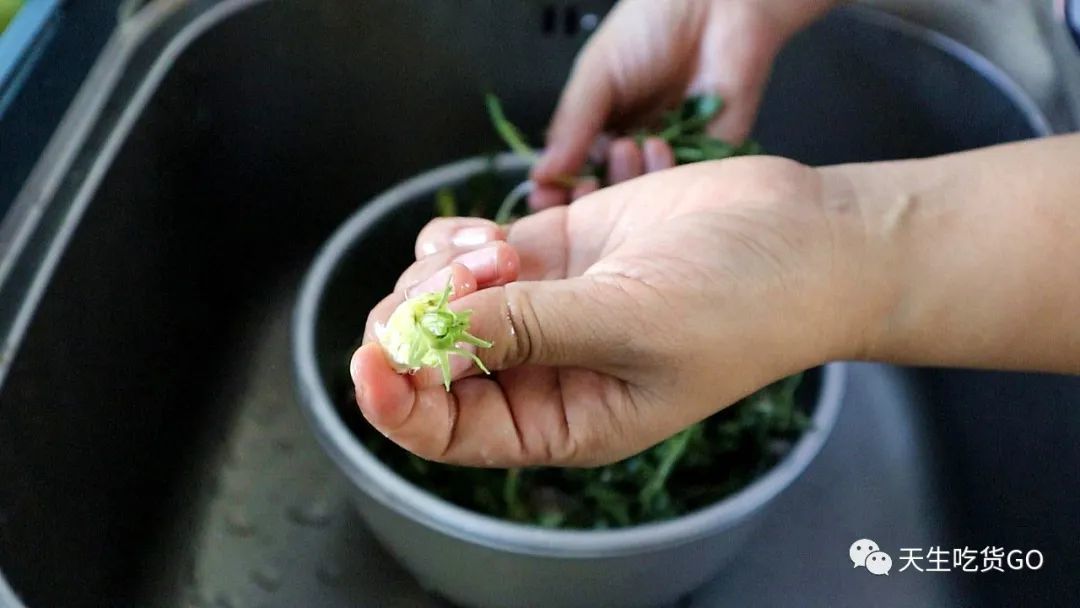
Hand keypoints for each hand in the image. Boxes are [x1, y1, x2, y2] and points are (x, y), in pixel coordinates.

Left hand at [350, 156, 869, 466]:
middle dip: (425, 317)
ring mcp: (539, 310)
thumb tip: (422, 341)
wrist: (803, 236)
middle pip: (427, 361)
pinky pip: (461, 255)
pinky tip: (494, 234)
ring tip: (500, 251)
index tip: (374, 358)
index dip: (398, 401)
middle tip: (473, 279)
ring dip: (443, 272)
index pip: (448, 433)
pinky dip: (457, 242)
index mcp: (562, 422)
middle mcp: (541, 373)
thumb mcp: (632, 325)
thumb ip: (527, 331)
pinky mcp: (547, 255)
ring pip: (436, 301)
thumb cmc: (746, 303)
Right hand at [530, 0, 837, 207]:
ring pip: (643, 193)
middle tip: (581, 191)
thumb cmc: (652, 25)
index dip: (558, 190)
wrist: (714, 3)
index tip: (542, 198)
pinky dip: (667, 174)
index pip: (573, 173)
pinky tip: (657, 148)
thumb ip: (571, 125)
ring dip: (629, 180)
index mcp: (600, 129)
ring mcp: (669, 155)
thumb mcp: (597, 74)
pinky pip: (683, 182)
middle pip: (606, 192)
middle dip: (590, 199)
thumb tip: (540, 172)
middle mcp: (633, 147)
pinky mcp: (708, 156)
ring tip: (627, 146)